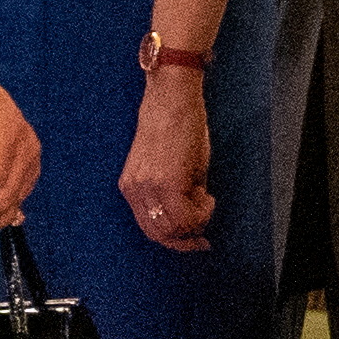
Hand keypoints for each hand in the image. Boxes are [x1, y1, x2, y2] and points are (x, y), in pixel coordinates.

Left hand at [121, 66, 214, 251]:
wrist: (173, 99)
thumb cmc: (176, 127)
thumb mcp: (170, 167)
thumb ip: (174, 194)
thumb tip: (192, 218)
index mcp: (130, 187)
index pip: (149, 228)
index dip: (173, 239)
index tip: (194, 239)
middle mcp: (135, 190)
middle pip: (159, 234)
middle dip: (185, 239)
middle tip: (203, 235)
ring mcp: (149, 187)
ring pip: (174, 229)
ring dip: (196, 222)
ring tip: (206, 201)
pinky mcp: (168, 183)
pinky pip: (186, 216)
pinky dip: (202, 213)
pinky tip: (208, 197)